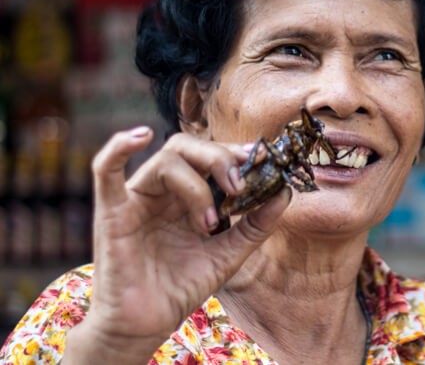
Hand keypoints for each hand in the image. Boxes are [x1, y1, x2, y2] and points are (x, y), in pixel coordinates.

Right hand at [63, 127, 289, 363]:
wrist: (149, 323)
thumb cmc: (183, 286)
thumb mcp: (229, 253)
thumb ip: (256, 224)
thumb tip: (285, 192)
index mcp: (187, 193)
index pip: (210, 155)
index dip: (235, 152)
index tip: (263, 160)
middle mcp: (162, 190)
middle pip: (188, 148)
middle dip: (219, 159)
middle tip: (239, 186)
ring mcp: (137, 198)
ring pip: (166, 161)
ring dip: (195, 185)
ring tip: (209, 222)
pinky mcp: (113, 212)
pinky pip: (105, 170)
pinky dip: (119, 146)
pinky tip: (140, 135)